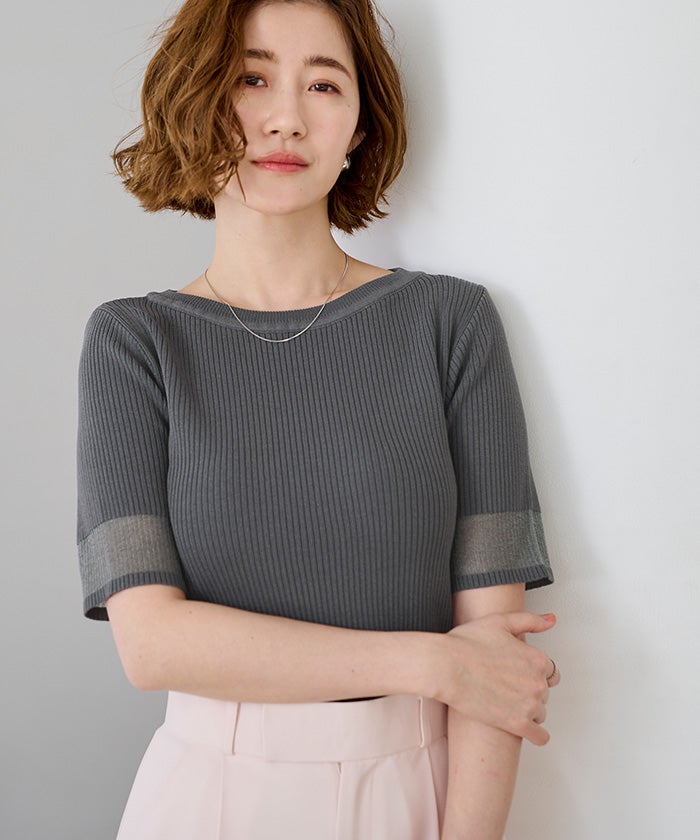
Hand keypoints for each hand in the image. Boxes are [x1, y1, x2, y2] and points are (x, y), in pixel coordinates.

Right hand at [435, 611, 557, 744]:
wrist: (446, 666)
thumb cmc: (467, 643)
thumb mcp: (500, 621)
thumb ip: (530, 620)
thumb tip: (551, 620)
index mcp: (536, 658)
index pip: (549, 671)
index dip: (533, 671)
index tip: (519, 672)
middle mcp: (538, 682)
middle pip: (544, 692)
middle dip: (529, 690)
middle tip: (508, 686)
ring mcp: (529, 705)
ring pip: (540, 712)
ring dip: (529, 710)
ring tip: (508, 704)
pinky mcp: (517, 724)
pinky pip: (540, 736)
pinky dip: (536, 734)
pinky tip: (526, 730)